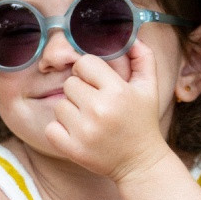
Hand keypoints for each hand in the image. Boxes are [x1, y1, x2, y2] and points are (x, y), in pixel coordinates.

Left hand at [44, 40, 171, 180]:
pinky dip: (60, 130)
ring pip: (59, 105)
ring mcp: (84, 131)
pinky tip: (77, 133)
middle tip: (94, 104)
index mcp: (117, 91)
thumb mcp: (149, 88)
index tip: (96, 83)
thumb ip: (144, 57)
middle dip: (80, 91)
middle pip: (69, 83)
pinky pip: (51, 128)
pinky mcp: (73, 149)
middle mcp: (99, 110)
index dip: (88, 71)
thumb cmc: (142, 121)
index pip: (84, 63)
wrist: (140, 163)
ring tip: (88, 119)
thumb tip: (131, 36)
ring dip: (70, 110)